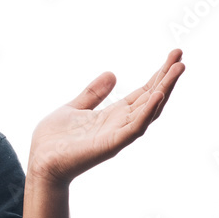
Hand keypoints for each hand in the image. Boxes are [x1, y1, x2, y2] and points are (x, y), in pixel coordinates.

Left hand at [28, 49, 184, 185]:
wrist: (38, 161)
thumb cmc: (54, 140)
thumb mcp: (74, 108)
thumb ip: (93, 94)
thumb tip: (113, 74)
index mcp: (113, 115)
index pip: (143, 93)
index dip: (158, 75)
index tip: (173, 56)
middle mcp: (120, 124)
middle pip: (151, 99)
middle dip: (167, 78)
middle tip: (180, 56)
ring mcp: (117, 135)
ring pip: (149, 111)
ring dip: (164, 90)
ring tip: (178, 69)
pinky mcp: (110, 145)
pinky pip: (134, 128)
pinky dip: (147, 113)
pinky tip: (158, 96)